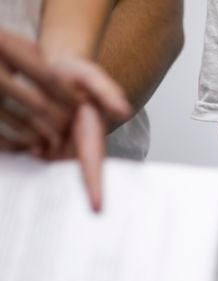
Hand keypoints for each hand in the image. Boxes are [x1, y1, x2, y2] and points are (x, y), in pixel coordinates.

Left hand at [0, 29, 131, 210]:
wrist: (54, 69)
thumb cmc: (74, 74)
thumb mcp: (90, 76)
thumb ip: (107, 91)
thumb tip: (124, 110)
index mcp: (91, 136)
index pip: (93, 165)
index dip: (95, 186)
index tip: (98, 208)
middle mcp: (78, 147)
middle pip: (64, 165)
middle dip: (56, 164)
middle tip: (52, 154)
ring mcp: (61, 149)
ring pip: (47, 160)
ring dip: (41, 151)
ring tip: (36, 134)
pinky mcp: (45, 147)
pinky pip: (36, 155)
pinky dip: (29, 150)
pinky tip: (28, 141)